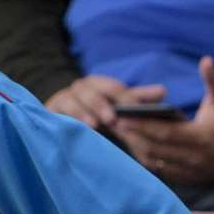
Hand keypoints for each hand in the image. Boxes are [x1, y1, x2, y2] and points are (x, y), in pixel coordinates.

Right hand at [45, 74, 166, 129]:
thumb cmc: (97, 115)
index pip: (113, 87)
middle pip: (91, 89)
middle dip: (102, 103)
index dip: (123, 97)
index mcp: (99, 84)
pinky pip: (56, 112)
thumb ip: (136, 99)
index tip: (133, 109)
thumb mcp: (118, 107)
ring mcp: (64, 98)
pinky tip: (74, 128)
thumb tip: (162, 91)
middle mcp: (81, 88)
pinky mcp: (50, 111)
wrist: (63, 122)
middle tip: (112, 119)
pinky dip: (66, 119)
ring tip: (94, 125)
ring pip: (72, 99)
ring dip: (84, 111)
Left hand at [112, 57, 213, 184]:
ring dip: (137, 149)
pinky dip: (148, 159)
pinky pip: (163, 171)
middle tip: (112, 124)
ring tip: (120, 133)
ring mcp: (193, 172)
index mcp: (203, 138)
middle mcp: (196, 159)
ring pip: (157, 162)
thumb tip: (206, 60)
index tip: (121, 117)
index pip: (165, 134)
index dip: (141, 126)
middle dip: (133, 137)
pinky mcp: (191, 179)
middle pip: (156, 150)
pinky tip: (135, 146)